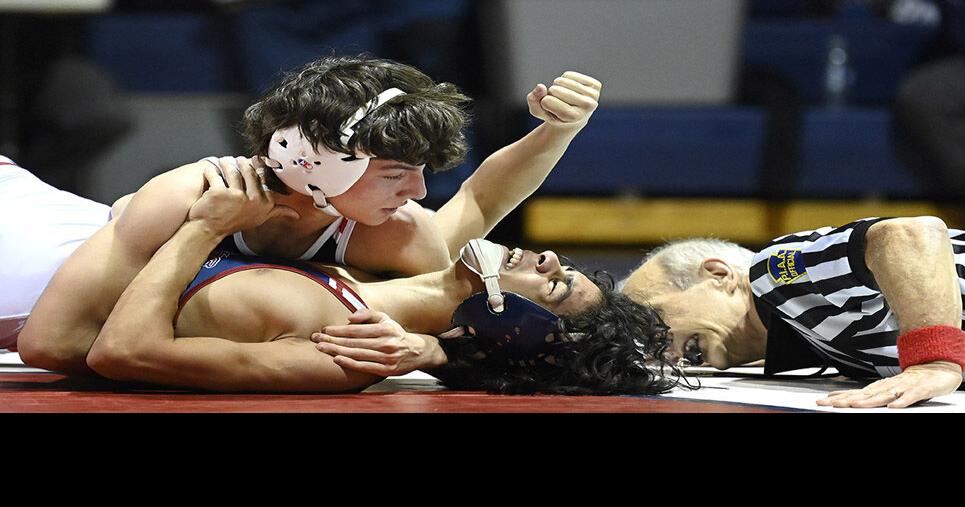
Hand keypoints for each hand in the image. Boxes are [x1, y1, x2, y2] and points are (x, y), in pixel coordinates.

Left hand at [188, 156, 298, 235]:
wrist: (209, 230)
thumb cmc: (233, 224)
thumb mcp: (260, 218)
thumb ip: (277, 212)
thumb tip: (296, 214)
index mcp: (264, 203)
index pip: (264, 178)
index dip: (260, 167)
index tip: (258, 161)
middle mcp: (252, 200)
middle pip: (249, 171)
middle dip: (242, 163)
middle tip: (238, 159)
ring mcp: (235, 196)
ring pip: (232, 170)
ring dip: (226, 163)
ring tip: (224, 161)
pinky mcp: (219, 192)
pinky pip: (215, 174)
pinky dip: (210, 170)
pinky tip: (210, 170)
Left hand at [311, 309, 445, 375]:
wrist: (417, 352)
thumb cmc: (395, 333)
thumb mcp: (385, 319)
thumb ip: (368, 314)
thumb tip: (349, 317)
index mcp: (384, 329)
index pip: (356, 329)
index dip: (339, 329)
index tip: (325, 329)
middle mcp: (385, 343)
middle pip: (353, 342)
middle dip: (332, 340)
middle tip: (316, 338)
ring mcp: (386, 357)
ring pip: (356, 354)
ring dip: (336, 350)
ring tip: (321, 347)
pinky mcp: (386, 369)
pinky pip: (364, 366)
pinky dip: (349, 363)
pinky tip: (337, 359)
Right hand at [527, 71, 600, 130]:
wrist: (574, 119)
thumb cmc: (554, 115)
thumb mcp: (539, 112)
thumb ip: (533, 100)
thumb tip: (540, 86)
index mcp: (574, 117)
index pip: (547, 101)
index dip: (544, 103)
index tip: (552, 110)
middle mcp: (587, 107)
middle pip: (555, 90)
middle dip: (551, 94)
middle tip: (559, 103)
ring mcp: (594, 96)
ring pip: (562, 80)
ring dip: (557, 86)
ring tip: (564, 97)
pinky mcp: (596, 85)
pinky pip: (570, 75)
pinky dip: (565, 79)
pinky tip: (570, 89)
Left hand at [816, 360, 962, 407]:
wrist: (936, 368)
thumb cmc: (911, 381)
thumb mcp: (888, 389)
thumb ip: (871, 395)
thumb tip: (850, 399)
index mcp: (880, 387)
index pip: (857, 393)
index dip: (840, 397)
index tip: (825, 401)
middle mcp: (888, 386)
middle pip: (865, 395)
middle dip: (846, 400)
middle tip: (829, 404)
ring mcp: (904, 387)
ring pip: (884, 395)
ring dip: (869, 401)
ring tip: (854, 405)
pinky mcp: (920, 390)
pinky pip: (911, 397)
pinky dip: (902, 401)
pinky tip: (894, 406)